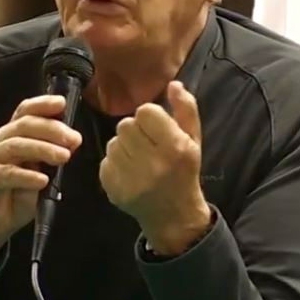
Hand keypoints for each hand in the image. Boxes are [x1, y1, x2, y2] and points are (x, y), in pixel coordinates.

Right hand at [0, 95, 81, 271]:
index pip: (24, 111)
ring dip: (43, 149)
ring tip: (64, 157)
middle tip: (74, 140)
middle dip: (52, 130)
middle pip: (24, 125)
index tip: (62, 104)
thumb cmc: (14, 195)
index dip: (42, 105)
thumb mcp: (36, 170)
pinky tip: (43, 180)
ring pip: (17, 146)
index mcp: (10, 135)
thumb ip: (47, 154)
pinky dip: (27, 175)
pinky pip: (8, 173)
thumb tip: (71, 141)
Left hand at [99, 81, 210, 254]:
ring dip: (124, 146)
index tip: (157, 129)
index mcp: (175, 147)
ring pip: (113, 142)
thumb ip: (186, 109)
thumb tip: (173, 84)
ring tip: (138, 159)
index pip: (145, 112)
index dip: (150, 117)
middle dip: (135, 131)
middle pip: (125, 125)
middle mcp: (152, 163)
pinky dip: (115, 163)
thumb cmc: (184, 172)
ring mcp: (131, 178)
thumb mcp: (194, 140)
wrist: (173, 215)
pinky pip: (105, 160)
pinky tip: (130, 172)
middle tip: (146, 144)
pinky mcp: (114, 189)